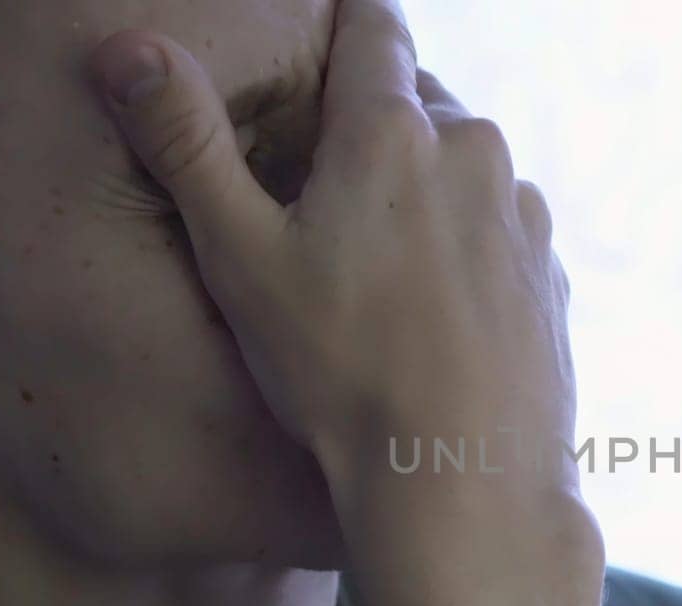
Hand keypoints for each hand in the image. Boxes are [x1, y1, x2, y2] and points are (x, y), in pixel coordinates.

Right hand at [90, 1, 596, 605]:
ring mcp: (525, 217)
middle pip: (418, 101)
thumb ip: (186, 143)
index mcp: (395, 131)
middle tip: (320, 193)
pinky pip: (500, 234)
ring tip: (375, 267)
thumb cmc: (343, 374)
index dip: (343, 25)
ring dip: (424, 190)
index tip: (323, 42)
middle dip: (372, 127)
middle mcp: (477, 153)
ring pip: (464, 169)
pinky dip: (467, 250)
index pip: (374, 26)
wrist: (462, 482)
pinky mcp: (553, 276)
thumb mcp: (239, 258)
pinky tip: (431, 314)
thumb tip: (128, 48)